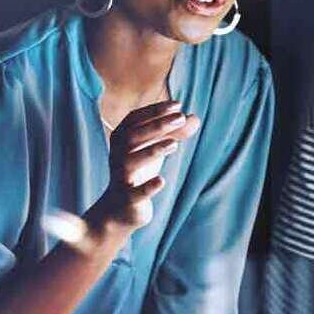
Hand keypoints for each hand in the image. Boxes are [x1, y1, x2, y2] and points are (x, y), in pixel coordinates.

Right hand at [87, 100, 198, 239]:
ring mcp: (121, 177)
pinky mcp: (127, 198)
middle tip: (180, 118)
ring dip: (151, 150)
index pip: (134, 118)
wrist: (120, 209)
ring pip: (130, 161)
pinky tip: (161, 181)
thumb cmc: (138, 173)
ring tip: (174, 144)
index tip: (178, 105)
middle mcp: (117, 155)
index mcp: (120, 140)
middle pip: (131, 136)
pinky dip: (148, 187)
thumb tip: (195, 118)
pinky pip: (135, 192)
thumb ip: (174, 134)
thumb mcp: (155, 151)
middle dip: (156, 125)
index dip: (154, 110)